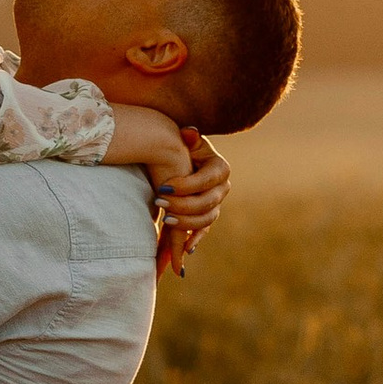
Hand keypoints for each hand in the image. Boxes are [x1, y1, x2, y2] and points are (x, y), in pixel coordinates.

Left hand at [156, 128, 229, 279]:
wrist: (181, 159)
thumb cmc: (182, 146)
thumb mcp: (186, 140)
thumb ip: (189, 138)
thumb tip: (189, 133)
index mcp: (220, 168)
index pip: (206, 180)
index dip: (186, 185)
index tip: (164, 185)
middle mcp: (222, 188)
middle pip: (207, 202)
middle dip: (183, 204)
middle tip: (160, 201)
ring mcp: (215, 204)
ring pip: (206, 219)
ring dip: (187, 222)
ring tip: (166, 219)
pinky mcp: (205, 216)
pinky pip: (203, 231)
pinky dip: (194, 240)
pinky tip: (185, 250)